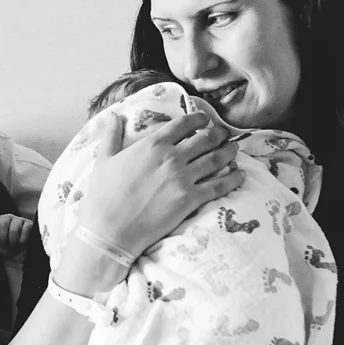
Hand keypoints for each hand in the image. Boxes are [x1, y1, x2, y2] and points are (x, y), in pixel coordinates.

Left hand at [0, 212, 34, 261]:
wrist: (19, 258)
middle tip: (4, 245)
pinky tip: (21, 243)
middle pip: (2, 223)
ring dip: (12, 241)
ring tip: (12, 245)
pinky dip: (22, 239)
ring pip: (14, 228)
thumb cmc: (5, 250)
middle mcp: (7, 218)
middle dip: (2, 237)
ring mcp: (18, 220)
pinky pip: (25, 229)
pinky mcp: (29, 224)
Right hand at [72, 111, 241, 256]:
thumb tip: (113, 116)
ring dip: (229, 151)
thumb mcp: (104, 160)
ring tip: (234, 149)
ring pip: (217, 159)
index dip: (198, 119)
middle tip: (224, 134)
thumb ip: (111, 136)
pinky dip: (233, 178)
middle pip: (206, 138)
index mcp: (152, 144)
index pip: (184, 124)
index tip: (205, 119)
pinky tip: (240, 174)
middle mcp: (172, 157)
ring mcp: (184, 178)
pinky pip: (220, 185)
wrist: (111, 229)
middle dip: (219, 133)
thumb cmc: (103, 195)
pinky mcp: (191, 200)